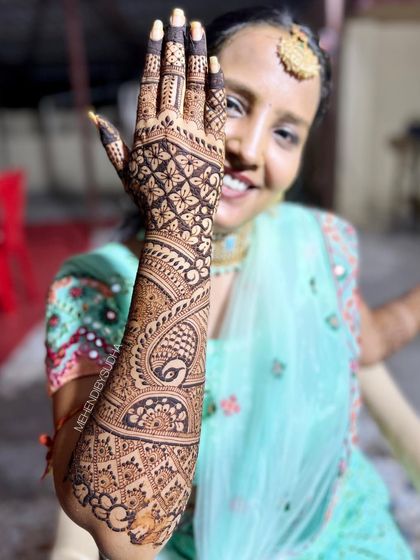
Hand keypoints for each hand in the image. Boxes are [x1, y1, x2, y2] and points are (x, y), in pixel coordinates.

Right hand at [90, 9, 225, 257]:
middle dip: (176, 43)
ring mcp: (193, 135)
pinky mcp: (214, 146)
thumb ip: (111, 143)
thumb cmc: (149, 200)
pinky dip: (216, 85)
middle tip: (179, 16)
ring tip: (198, 28)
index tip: (158, 31)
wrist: (177, 225)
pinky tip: (216, 62)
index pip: (149, 82)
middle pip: (172, 76)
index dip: (154, 54)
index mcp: (145, 131)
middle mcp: (169, 127)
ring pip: (196, 87)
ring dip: (198, 54)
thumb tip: (94, 117)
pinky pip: (216, 109)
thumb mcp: (125, 172)